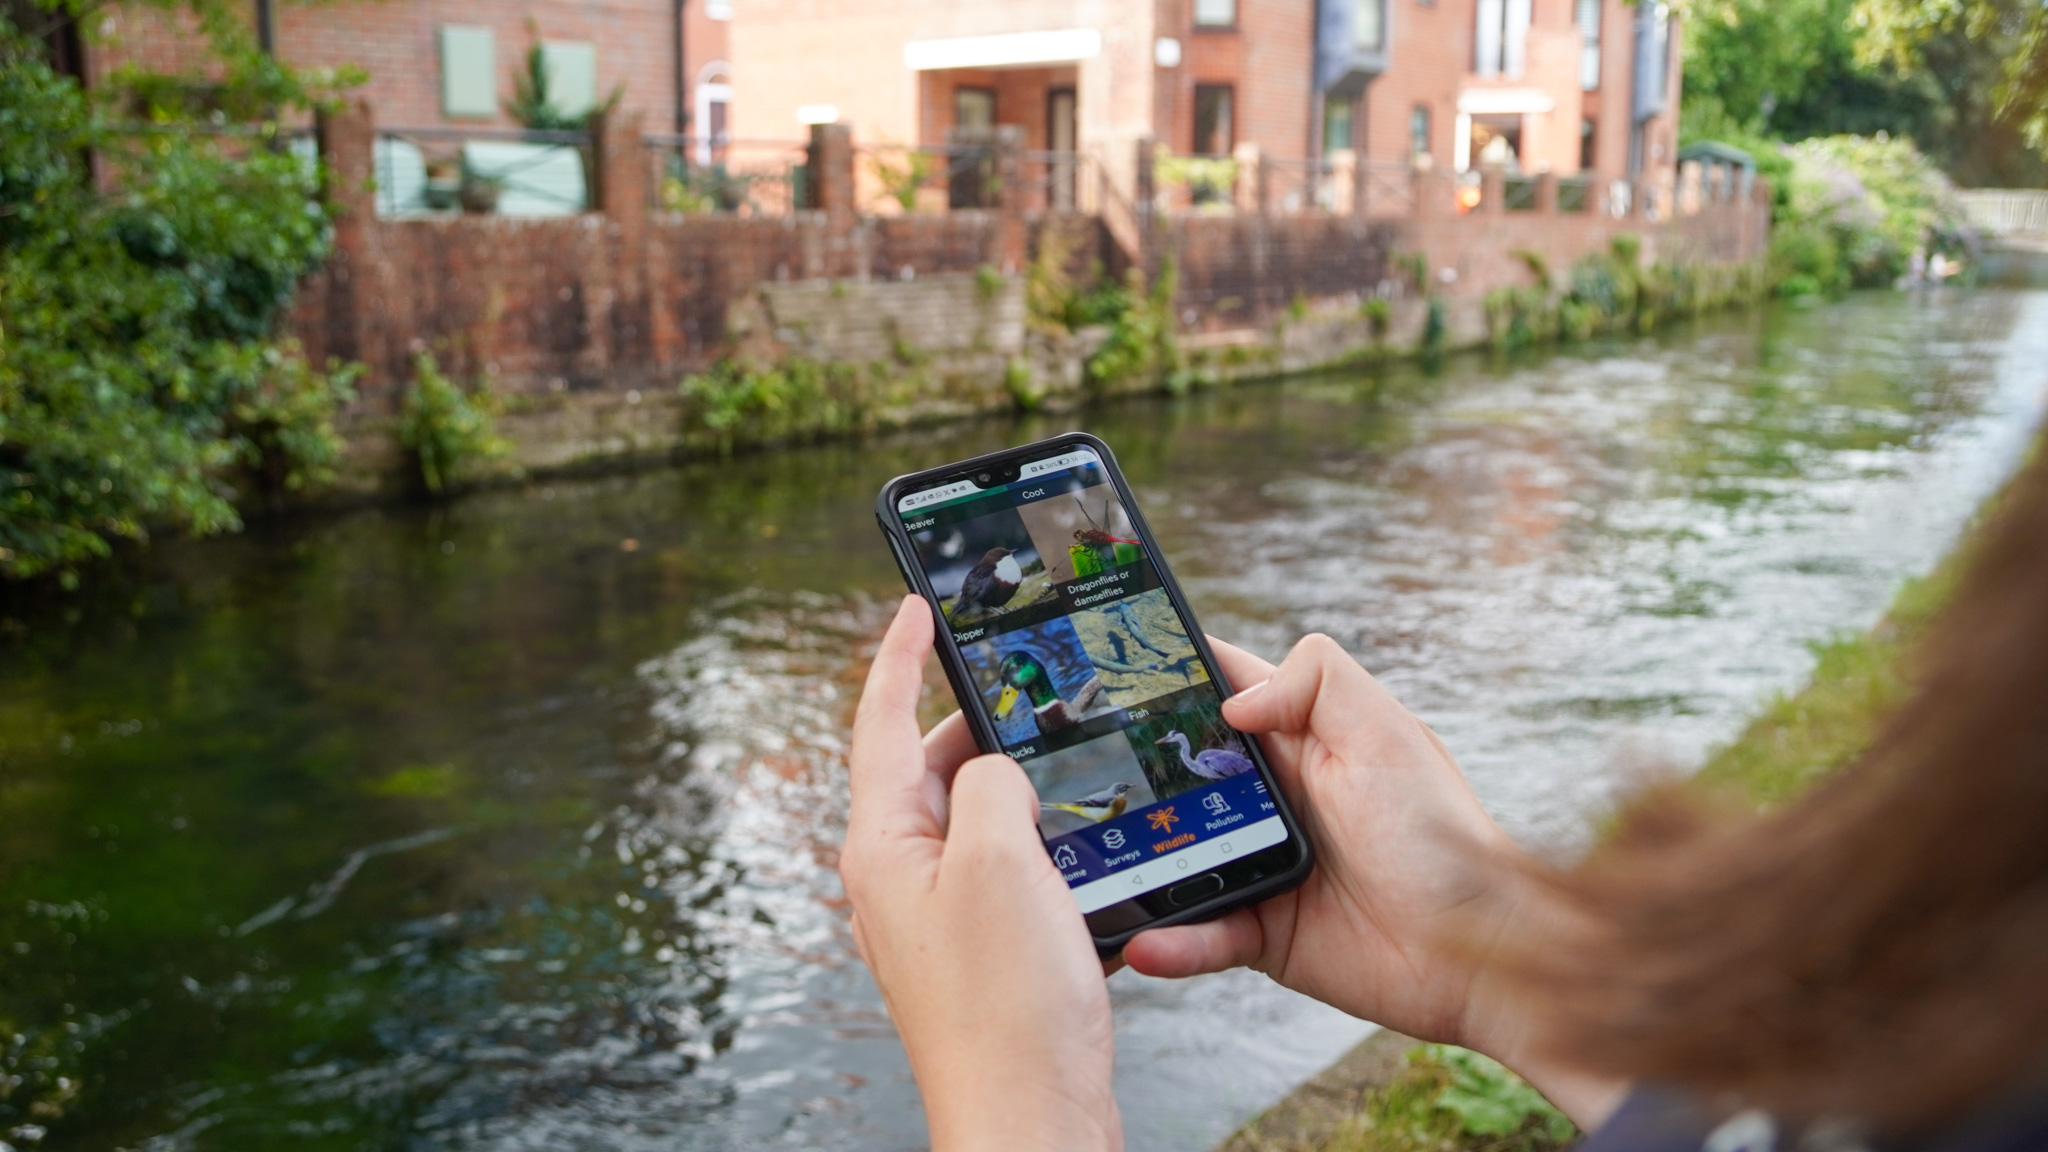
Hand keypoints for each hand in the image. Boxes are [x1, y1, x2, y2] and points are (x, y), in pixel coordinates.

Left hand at [840, 595, 1121, 1151]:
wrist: (1029, 1115)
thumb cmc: (1006, 1004)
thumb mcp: (1001, 861)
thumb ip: (994, 785)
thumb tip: (996, 770)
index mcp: (883, 844)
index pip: (881, 724)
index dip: (899, 657)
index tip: (915, 605)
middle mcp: (898, 877)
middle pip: (930, 767)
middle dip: (977, 721)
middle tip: (1027, 682)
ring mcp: (936, 916)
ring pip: (973, 818)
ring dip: (1015, 783)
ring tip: (1066, 758)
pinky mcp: (977, 950)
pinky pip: (1001, 868)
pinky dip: (1036, 838)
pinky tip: (1080, 838)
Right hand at [1122, 634, 1625, 1128]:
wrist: (1479, 952)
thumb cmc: (1442, 835)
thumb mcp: (1386, 731)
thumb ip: (1317, 681)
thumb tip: (1232, 701)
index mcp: (1300, 740)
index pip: (1219, 692)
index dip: (1167, 679)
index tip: (1107, 672)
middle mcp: (1272, 799)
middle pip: (1177, 776)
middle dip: (1128, 776)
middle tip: (1072, 778)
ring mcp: (1260, 866)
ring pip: (1175, 858)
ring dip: (1136, 866)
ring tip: (1093, 871)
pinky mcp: (1261, 933)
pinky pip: (1199, 934)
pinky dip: (1171, 941)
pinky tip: (1147, 941)